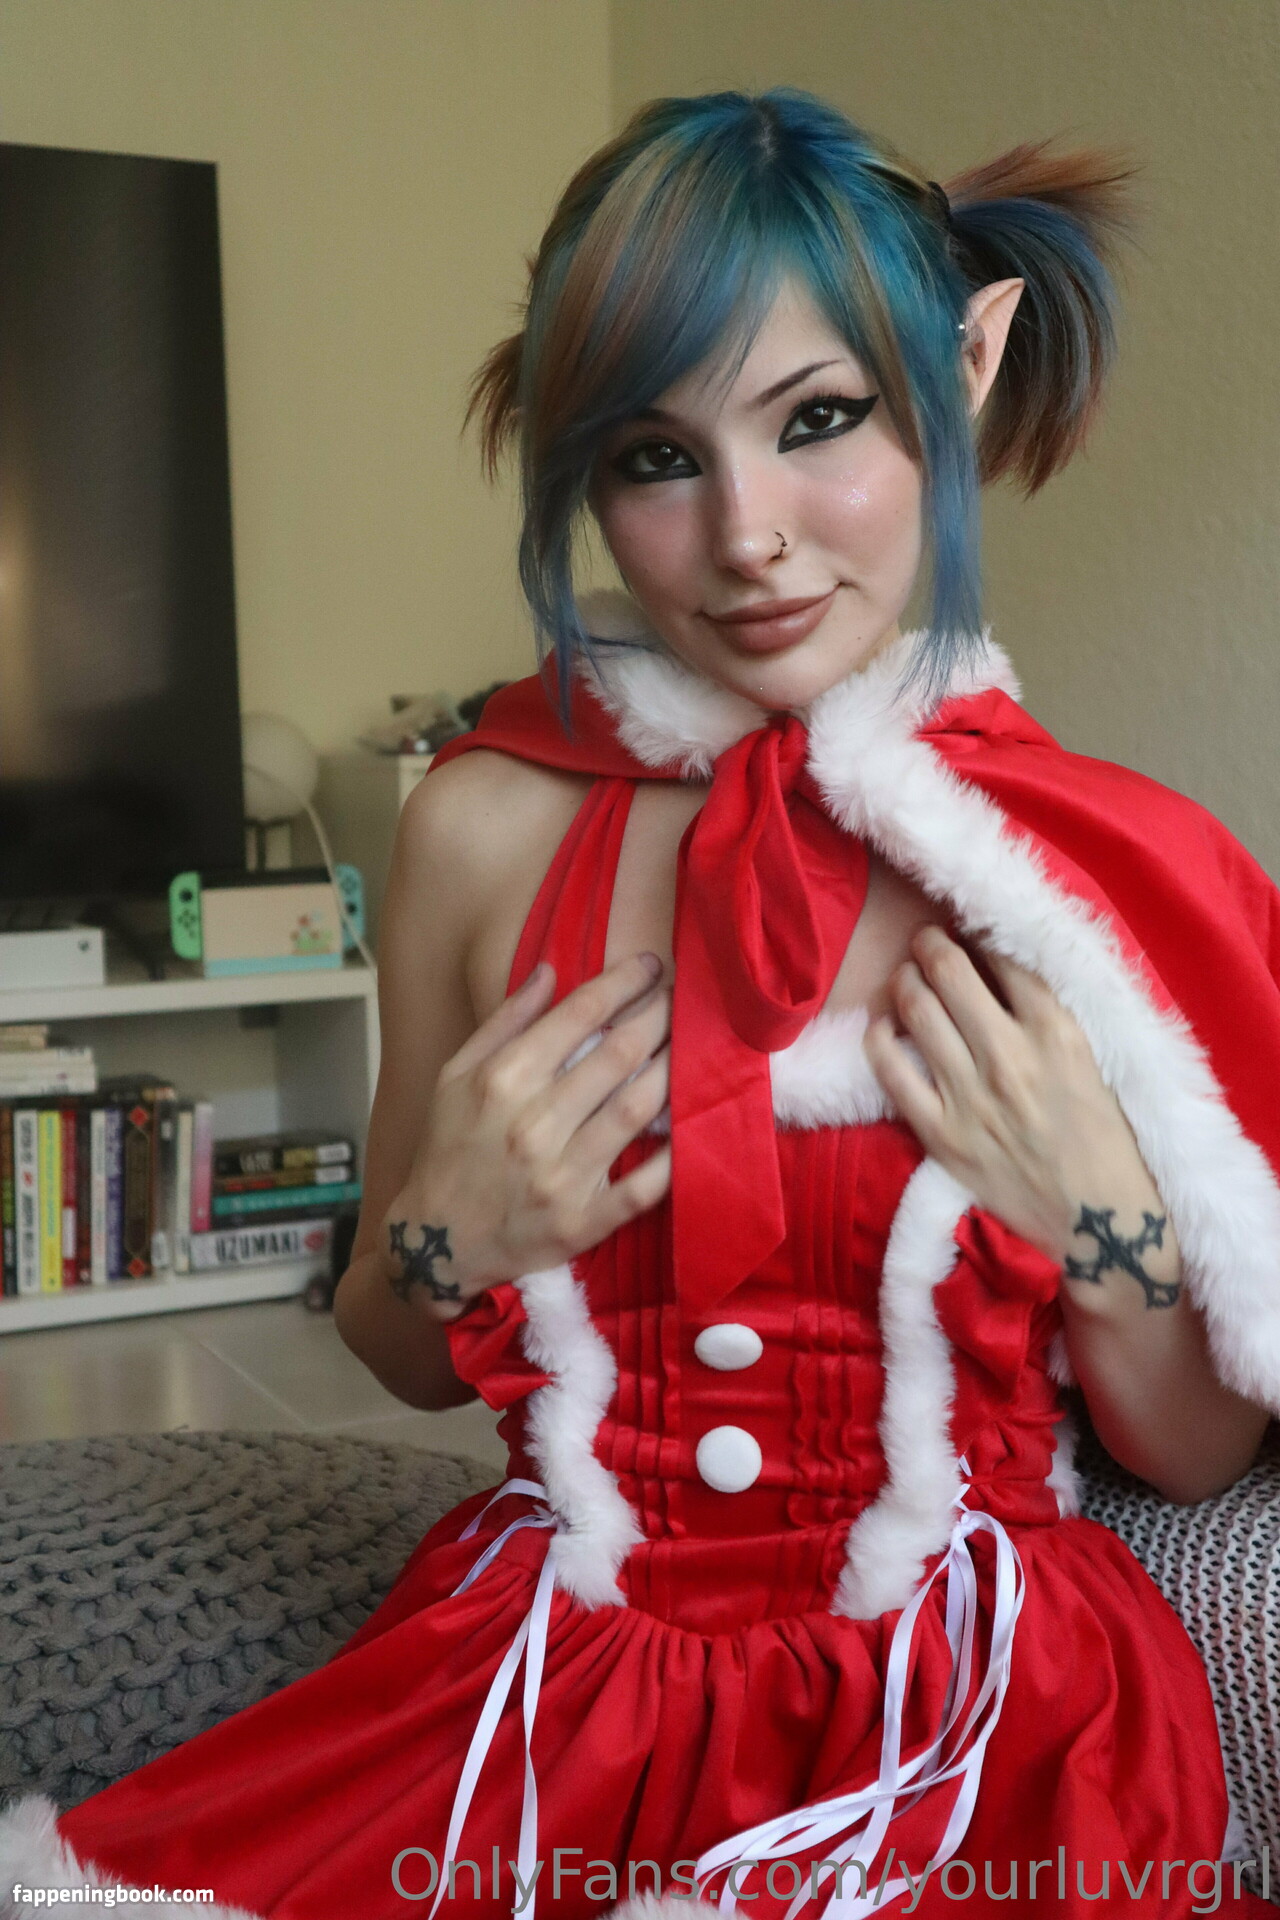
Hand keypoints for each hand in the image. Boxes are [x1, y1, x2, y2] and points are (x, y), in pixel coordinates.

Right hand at [380, 953, 670, 1319]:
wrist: (435, 1241)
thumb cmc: (448, 1148)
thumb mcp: (455, 1075)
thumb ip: (505, 1021)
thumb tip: (549, 969)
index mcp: (502, 1080)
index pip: (579, 1015)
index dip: (624, 982)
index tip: (652, 964)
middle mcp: (533, 1123)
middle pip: (618, 1055)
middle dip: (659, 1017)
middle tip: (683, 999)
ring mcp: (560, 1175)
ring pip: (637, 1110)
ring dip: (673, 1071)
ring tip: (694, 1047)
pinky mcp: (582, 1222)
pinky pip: (641, 1187)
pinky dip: (673, 1159)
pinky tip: (695, 1127)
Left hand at [862, 925, 1160, 1265]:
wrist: (1101, 1226)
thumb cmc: (1109, 1142)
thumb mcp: (1098, 1062)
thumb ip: (1054, 1017)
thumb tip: (1007, 968)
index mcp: (1058, 1031)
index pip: (1003, 955)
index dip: (979, 932)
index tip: (969, 928)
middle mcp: (1009, 1055)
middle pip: (949, 970)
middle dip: (930, 943)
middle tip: (926, 941)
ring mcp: (970, 1095)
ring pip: (917, 1008)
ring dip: (905, 979)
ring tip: (907, 975)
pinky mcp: (941, 1133)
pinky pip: (890, 1070)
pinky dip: (880, 1037)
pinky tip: (884, 1027)